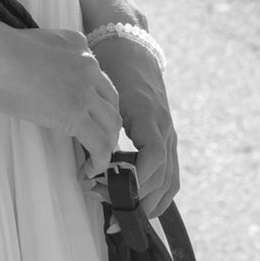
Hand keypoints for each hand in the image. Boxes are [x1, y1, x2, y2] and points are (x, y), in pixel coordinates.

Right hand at [0, 24, 121, 181]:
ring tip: (93, 160)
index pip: (97, 78)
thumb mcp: (36, 43)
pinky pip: (100, 144)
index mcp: (77, 45)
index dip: (94, 102)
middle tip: (92, 141)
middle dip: (106, 124)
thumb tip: (40, 79)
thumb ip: (50, 58)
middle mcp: (87, 64)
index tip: (84, 117)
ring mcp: (84, 89)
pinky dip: (100, 162)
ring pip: (112, 124)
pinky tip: (89, 171)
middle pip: (111, 101)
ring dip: (106, 144)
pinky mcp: (74, 114)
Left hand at [89, 32, 178, 218]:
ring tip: (119, 213)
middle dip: (135, 198)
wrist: (132, 47)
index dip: (135, 178)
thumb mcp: (107, 91)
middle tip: (101, 199)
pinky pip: (170, 175)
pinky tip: (140, 205)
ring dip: (147, 202)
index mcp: (150, 117)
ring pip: (169, 182)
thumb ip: (101, 124)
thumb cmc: (115, 67)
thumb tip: (89, 160)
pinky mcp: (167, 139)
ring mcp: (170, 136)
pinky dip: (159, 194)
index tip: (107, 185)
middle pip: (162, 178)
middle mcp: (166, 130)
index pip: (154, 158)